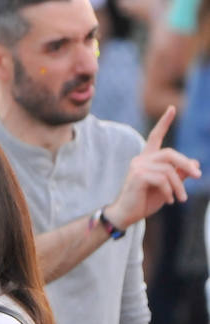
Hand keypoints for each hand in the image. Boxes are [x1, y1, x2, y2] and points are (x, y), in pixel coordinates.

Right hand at [105, 106, 200, 229]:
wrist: (126, 215)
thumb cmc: (144, 201)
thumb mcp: (167, 187)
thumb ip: (179, 174)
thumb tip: (195, 164)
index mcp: (146, 159)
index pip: (155, 137)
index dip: (164, 123)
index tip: (172, 109)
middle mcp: (141, 159)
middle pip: (170, 153)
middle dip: (186, 165)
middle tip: (197, 177)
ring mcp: (138, 167)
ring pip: (169, 170)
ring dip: (179, 186)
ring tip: (181, 199)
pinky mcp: (138, 176)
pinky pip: (163, 179)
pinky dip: (170, 191)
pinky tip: (169, 200)